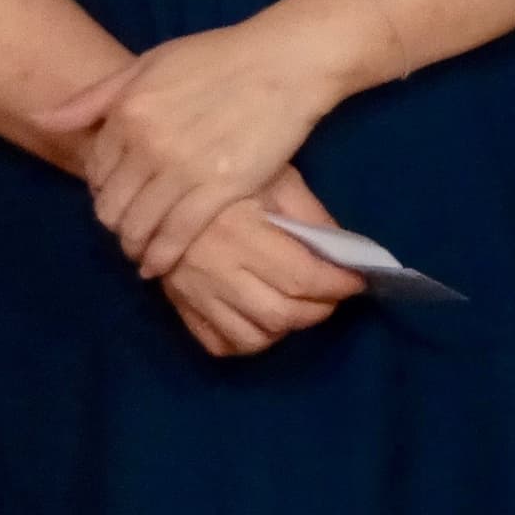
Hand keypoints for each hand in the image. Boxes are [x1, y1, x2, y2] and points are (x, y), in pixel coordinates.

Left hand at [39, 14, 361, 279]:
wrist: (282, 63)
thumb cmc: (217, 57)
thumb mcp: (148, 63)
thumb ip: (95, 98)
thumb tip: (41, 119)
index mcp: (128, 112)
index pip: (95, 171)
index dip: (101, 189)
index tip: (115, 195)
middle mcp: (148, 144)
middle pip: (110, 206)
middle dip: (114, 221)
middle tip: (127, 225)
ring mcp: (183, 169)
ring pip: (138, 227)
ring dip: (134, 245)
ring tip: (140, 249)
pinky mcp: (219, 190)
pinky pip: (177, 237)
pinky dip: (162, 257)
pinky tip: (158, 264)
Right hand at [161, 169, 366, 358]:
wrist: (156, 181)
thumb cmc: (223, 170)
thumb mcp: (273, 175)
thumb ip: (309, 213)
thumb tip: (341, 249)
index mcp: (242, 234)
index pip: (302, 277)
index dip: (338, 284)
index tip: (357, 279)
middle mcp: (218, 272)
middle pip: (281, 315)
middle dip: (319, 309)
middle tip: (332, 292)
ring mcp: (195, 295)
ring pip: (253, 338)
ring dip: (285, 328)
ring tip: (298, 305)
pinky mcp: (179, 306)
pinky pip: (219, 344)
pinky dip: (247, 340)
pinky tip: (261, 318)